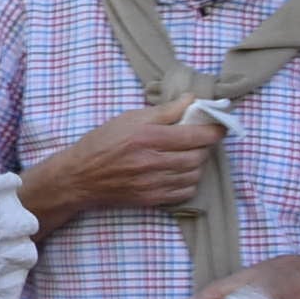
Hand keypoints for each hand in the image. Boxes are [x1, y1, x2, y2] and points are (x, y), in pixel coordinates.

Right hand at [54, 99, 224, 212]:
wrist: (79, 176)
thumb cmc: (102, 142)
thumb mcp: (129, 118)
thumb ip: (163, 111)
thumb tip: (191, 100)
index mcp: (148, 137)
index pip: (196, 135)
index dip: (215, 130)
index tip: (220, 126)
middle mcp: (153, 161)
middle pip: (199, 156)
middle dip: (205, 146)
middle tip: (200, 139)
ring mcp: (153, 183)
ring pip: (194, 175)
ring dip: (198, 164)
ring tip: (188, 155)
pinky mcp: (152, 199)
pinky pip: (185, 192)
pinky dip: (189, 182)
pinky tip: (179, 173)